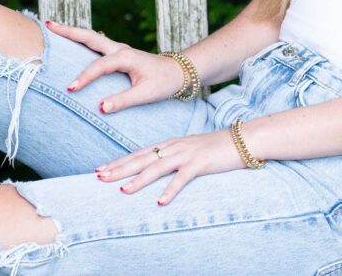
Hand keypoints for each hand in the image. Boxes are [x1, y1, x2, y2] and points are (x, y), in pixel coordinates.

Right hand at [45, 22, 184, 112]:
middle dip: (69, 31)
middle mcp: (120, 49)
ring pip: (92, 37)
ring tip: (52, 27)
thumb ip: (123, 100)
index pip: (99, 66)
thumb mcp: (146, 94)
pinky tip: (71, 40)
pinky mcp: (118, 53)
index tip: (70, 88)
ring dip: (73, 32)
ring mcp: (118, 49)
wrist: (177, 72)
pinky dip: (81, 39)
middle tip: (48, 25)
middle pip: (90, 37)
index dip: (84, 77)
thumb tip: (101, 108)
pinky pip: (96, 44)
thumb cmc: (163, 82)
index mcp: (126, 57)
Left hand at [95, 129, 244, 204]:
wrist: (241, 140)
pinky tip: (160, 201)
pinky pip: (182, 178)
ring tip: (123, 190)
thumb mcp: (188, 150)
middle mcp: (174, 147)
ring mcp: (186, 154)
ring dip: (139, 179)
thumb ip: (171, 157)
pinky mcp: (200, 163)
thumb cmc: (214, 148)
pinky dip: (170, 190)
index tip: (100, 169)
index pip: (139, 154)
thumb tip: (154, 168)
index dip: (119, 161)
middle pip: (142, 159)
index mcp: (169, 144)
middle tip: (100, 177)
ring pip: (157, 168)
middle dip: (120, 168)